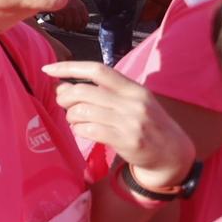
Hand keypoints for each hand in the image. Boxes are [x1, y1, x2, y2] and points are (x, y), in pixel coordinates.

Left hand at [42, 61, 193, 184]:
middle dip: (65, 97)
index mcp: (134, 88)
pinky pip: (89, 130)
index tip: (48, 69)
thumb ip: (100, 93)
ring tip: (75, 120)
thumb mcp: (131, 102)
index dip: (69, 67)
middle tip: (62, 104)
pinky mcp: (127, 141)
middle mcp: (133, 102)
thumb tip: (61, 87)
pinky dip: (78, 130)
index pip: (98, 70)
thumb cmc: (146, 124)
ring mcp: (131, 122)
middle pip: (84, 91)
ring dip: (71, 116)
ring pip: (83, 111)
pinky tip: (82, 131)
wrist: (173, 154)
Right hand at [51, 0, 88, 32]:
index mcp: (81, 6)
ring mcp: (67, 10)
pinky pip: (60, 22)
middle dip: (73, 28)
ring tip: (63, 26)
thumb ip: (78, 10)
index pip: (85, 20)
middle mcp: (75, 8)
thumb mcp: (74, 1)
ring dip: (65, 27)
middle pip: (77, 24)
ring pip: (68, 25)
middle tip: (70, 28)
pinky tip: (58, 23)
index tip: (80, 28)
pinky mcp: (59, 11)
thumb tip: (80, 21)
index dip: (82, 25)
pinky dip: (59, 24)